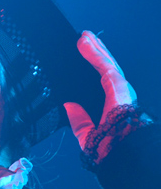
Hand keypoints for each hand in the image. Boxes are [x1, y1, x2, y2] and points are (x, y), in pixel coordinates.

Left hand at [63, 30, 137, 151]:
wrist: (118, 152)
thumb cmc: (107, 148)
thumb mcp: (87, 133)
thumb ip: (79, 120)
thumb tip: (68, 106)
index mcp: (112, 106)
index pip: (101, 81)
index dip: (94, 68)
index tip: (84, 57)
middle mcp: (118, 95)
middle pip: (104, 68)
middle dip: (95, 53)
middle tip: (83, 39)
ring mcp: (120, 88)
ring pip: (105, 63)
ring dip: (94, 48)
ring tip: (83, 36)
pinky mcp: (118, 84)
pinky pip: (104, 64)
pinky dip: (93, 53)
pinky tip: (85, 43)